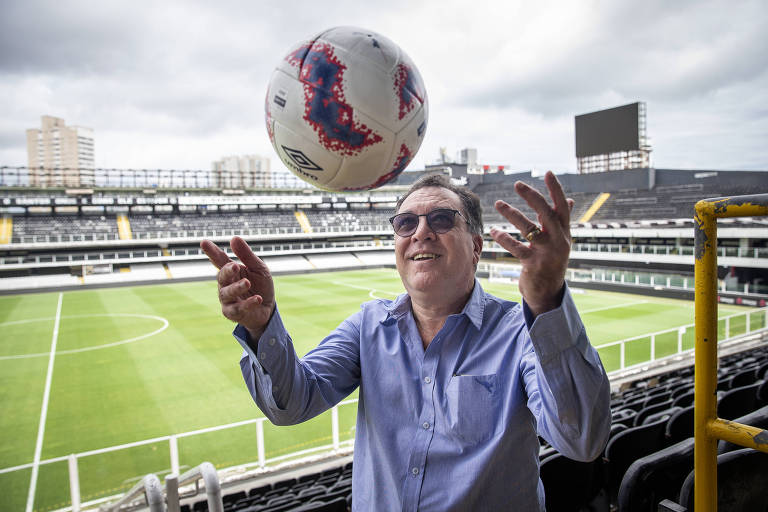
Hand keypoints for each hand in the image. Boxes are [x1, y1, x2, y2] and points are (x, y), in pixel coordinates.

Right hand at [201, 236, 274, 339]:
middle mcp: (226, 284)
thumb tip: (234, 238)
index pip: (220, 260)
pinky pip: (238, 308)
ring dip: (237, 287)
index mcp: (231, 271)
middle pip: (222, 276)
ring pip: (227, 293)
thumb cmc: (261, 286)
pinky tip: (258, 299)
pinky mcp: (232, 313)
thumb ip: (246, 255)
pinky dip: (248, 303)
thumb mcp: (258, 268)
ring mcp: (227, 299)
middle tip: (235, 266)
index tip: (204, 242)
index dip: (212, 252)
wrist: (267, 309)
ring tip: (247, 283)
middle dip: (227, 271)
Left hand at [490, 171, 572, 316]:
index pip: (562, 207)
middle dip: (532, 197)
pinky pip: (517, 248)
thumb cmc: (552, 261)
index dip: (556, 190)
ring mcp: (546, 253)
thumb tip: (568, 200)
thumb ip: (561, 221)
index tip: (548, 173)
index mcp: (564, 232)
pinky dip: (504, 239)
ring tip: (498, 203)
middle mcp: (558, 240)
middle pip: (546, 214)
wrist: (549, 292)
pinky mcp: (533, 264)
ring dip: (512, 214)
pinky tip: (493, 231)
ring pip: (529, 229)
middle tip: (518, 184)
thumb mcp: (560, 241)